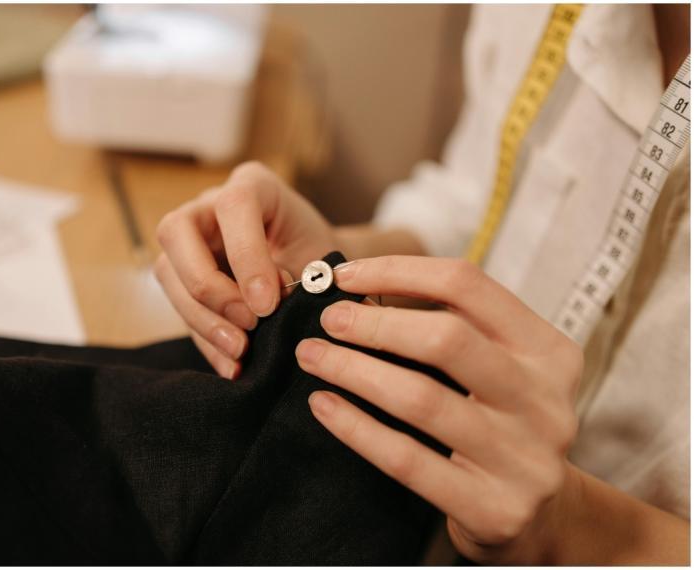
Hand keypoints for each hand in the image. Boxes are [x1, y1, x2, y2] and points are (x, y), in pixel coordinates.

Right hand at [154, 162, 337, 378]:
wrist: (318, 272)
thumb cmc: (321, 256)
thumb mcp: (321, 256)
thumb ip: (299, 275)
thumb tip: (271, 308)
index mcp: (252, 185)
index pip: (233, 206)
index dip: (246, 256)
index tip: (269, 303)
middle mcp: (209, 206)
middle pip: (176, 231)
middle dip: (209, 287)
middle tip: (249, 324)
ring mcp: (190, 239)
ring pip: (167, 272)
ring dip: (202, 318)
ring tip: (240, 351)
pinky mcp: (182, 276)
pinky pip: (178, 307)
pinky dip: (205, 340)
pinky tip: (231, 365)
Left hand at [295, 256, 582, 563]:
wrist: (540, 515)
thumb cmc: (499, 423)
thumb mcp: (496, 368)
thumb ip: (448, 330)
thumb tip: (358, 292)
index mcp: (548, 350)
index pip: (468, 286)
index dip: (399, 271)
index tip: (344, 276)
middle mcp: (545, 400)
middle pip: (447, 339)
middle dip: (374, 324)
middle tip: (328, 320)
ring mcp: (524, 458)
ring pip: (421, 399)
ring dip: (353, 370)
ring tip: (311, 356)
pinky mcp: (495, 509)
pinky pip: (407, 459)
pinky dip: (356, 427)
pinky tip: (323, 405)